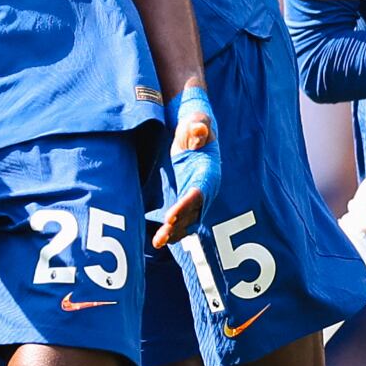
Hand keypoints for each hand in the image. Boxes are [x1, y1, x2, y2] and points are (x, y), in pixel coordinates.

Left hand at [155, 84, 218, 248]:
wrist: (193, 131)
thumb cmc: (194, 126)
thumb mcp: (194, 123)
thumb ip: (197, 127)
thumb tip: (199, 129)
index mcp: (208, 172)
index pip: (198, 192)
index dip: (186, 205)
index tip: (171, 216)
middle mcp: (205, 188)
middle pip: (192, 212)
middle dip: (178, 226)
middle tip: (161, 237)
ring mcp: (196, 196)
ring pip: (188, 220)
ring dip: (174, 233)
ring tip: (157, 242)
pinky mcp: (187, 199)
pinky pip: (182, 219)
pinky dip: (172, 229)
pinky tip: (158, 239)